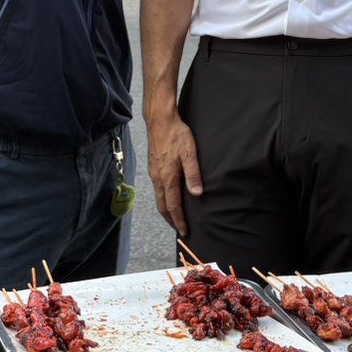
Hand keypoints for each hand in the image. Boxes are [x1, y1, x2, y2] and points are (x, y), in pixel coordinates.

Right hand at [146, 110, 202, 236]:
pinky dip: (164, 200)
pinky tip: (170, 198)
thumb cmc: (176, 134)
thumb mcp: (189, 153)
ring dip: (167, 211)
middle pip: (163, 206)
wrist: (159, 120)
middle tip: (180, 230)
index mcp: (167, 177)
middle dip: (171, 220)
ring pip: (159, 198)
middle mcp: (158, 178)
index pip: (172, 206)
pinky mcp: (153, 168)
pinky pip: (158, 190)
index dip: (179, 220)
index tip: (184, 231)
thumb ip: (193, 173)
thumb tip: (197, 194)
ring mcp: (154, 173)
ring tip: (176, 218)